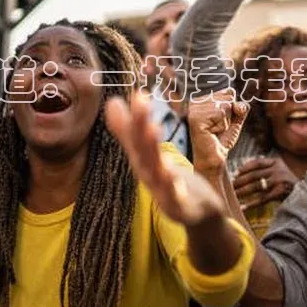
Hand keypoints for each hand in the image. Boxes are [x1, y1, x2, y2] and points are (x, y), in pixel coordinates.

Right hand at [106, 94, 225, 225]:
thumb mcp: (148, 153)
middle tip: (140, 100)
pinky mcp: (178, 207)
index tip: (137, 94)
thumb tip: (111, 102)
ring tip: (152, 129)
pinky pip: (173, 197)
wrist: (195, 211)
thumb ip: (130, 131)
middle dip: (140, 126)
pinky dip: (171, 188)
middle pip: (143, 149)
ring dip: (152, 151)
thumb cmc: (167, 179)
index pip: (136, 136)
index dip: (135, 116)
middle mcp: (149, 174)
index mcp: (142, 159)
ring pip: (156, 170)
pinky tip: (172, 176)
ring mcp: (162, 191)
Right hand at [187, 90, 248, 174]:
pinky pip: (220, 113)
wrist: (215, 157)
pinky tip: (212, 133)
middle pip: (228, 97)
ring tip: (214, 131)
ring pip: (225, 105)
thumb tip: (238, 105)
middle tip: (218, 128)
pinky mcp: (195, 117)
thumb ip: (240, 108)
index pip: (229, 92)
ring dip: (225, 122)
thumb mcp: (235, 120)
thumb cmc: (222, 139)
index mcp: (202, 99)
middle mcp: (196, 101)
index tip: (221, 122)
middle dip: (229, 116)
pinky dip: (222, 125)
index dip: (232, 109)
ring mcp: (194, 109)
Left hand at [233, 156, 296, 209]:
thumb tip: (241, 171)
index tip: (235, 173)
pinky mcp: (281, 192)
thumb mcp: (280, 171)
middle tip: (229, 187)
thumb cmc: (289, 184)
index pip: (256, 162)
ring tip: (232, 196)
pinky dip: (251, 204)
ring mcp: (279, 180)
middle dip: (240, 181)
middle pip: (253, 175)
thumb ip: (266, 169)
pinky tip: (243, 207)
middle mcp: (278, 169)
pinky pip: (262, 199)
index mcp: (276, 162)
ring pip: (256, 187)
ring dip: (242, 192)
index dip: (244, 168)